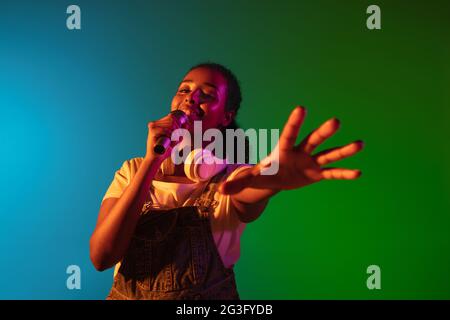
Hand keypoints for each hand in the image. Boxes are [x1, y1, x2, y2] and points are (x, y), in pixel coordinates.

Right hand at [145, 113, 184, 160]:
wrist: (155, 159)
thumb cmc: (165, 150)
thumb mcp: (175, 140)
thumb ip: (180, 133)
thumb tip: (187, 124)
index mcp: (158, 123)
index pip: (171, 117)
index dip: (179, 122)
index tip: (183, 130)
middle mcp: (154, 123)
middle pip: (171, 119)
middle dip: (178, 128)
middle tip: (177, 138)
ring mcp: (152, 126)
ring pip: (170, 124)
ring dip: (175, 133)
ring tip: (172, 141)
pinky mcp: (152, 132)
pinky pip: (165, 130)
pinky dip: (170, 135)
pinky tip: (170, 140)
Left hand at [220, 106, 363, 193]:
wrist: (276, 178)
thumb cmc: (264, 172)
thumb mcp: (251, 178)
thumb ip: (238, 182)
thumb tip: (220, 190)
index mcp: (283, 149)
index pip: (289, 134)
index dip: (294, 123)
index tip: (301, 108)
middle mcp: (300, 152)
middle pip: (313, 140)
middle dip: (323, 132)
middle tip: (336, 121)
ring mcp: (311, 162)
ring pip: (328, 154)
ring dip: (343, 151)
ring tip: (360, 144)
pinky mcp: (317, 173)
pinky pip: (332, 173)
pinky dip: (343, 173)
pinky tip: (358, 172)